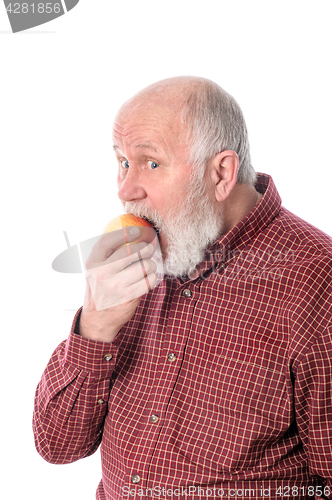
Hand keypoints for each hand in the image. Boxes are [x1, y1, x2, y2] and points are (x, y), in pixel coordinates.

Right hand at [79, 226, 156, 341]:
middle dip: (144, 248)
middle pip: (130, 252)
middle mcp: (102, 274)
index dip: (124, 233)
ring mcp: (115, 286)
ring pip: (144, 266)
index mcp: (92, 263)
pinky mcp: (129, 297)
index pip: (107, 241)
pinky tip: (149, 278)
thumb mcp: (94, 271)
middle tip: (148, 248)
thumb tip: (129, 234)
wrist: (98, 318)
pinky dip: (153, 277)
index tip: (137, 230)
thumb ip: (106, 255)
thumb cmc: (100, 289)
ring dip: (151, 264)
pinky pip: (149, 280)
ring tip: (148, 266)